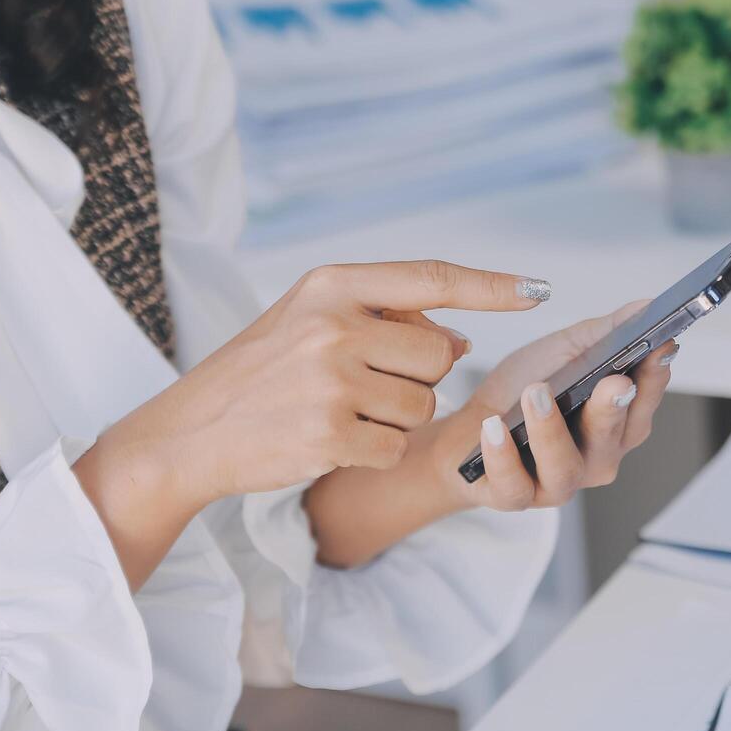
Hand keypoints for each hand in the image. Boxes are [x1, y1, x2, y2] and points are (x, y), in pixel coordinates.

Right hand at [74, 259, 546, 586]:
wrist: (191, 432)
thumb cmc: (262, 374)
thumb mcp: (313, 324)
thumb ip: (386, 322)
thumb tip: (460, 341)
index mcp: (332, 285)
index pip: (431, 277)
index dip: (491, 286)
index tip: (539, 290)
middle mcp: (333, 325)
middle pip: (437, 357)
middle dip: (418, 381)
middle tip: (363, 388)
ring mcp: (330, 380)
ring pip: (423, 407)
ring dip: (395, 421)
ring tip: (338, 413)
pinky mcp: (329, 435)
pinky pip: (396, 448)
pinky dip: (374, 453)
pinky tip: (331, 443)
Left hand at [440, 301, 678, 509]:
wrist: (465, 431)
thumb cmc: (520, 393)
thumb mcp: (562, 353)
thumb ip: (605, 333)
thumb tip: (645, 307)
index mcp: (615, 423)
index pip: (645, 402)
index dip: (655, 377)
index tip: (659, 348)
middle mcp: (596, 457)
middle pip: (614, 438)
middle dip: (613, 408)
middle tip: (612, 381)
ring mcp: (558, 482)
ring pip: (564, 466)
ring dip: (551, 429)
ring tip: (536, 394)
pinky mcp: (516, 497)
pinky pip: (515, 485)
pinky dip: (503, 457)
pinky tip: (494, 429)